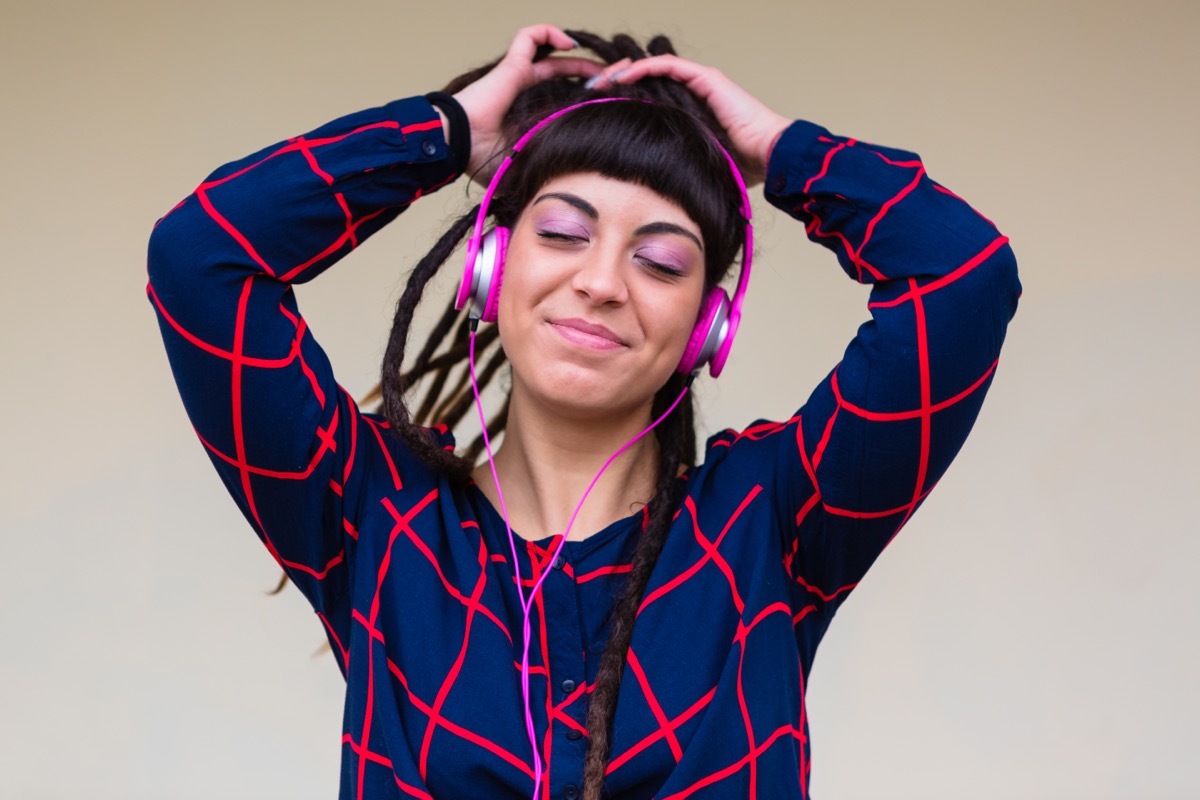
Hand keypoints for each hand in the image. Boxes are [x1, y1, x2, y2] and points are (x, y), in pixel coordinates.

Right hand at [453, 25, 604, 181]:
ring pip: (554, 54)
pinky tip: (570, 44)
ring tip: (606, 68)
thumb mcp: (523, 168)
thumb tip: (562, 192)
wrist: (459, 146)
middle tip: (621, 80)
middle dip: (596, 76)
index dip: (588, 97)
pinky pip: (529, 37)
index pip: (565, 99)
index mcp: (530, 114)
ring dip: (582, 58)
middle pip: (568, 76)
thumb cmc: (481, 159)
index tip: (612, 101)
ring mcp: (519, 75)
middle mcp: (527, 92)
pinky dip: (549, 32)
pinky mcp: (511, 65)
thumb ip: (541, 172)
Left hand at [595, 55, 790, 185]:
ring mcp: (700, 84)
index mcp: (687, 114)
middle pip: (647, 80)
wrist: (770, 157)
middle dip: (617, 82)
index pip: (649, 98)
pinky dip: (644, 66)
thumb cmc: (739, 169)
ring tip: (601, 82)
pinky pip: (669, 64)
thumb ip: (672, 171)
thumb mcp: (692, 169)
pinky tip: (623, 75)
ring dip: (625, 71)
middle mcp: (692, 95)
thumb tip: (643, 198)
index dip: (623, 100)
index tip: (598, 110)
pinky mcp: (706, 79)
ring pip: (654, 68)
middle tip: (591, 92)